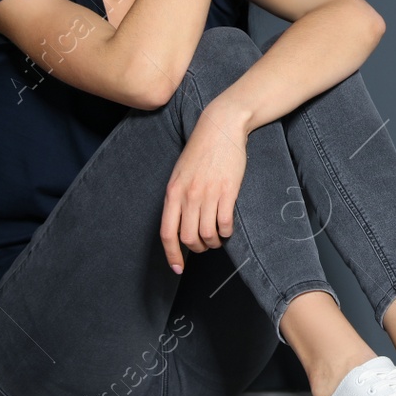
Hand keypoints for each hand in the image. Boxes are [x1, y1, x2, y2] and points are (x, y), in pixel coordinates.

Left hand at [159, 107, 247, 273]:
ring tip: (217, 238)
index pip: (167, 233)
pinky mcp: (227, 191)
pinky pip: (225, 223)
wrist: (220, 127)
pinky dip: (226, 232)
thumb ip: (177, 198)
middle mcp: (187, 196)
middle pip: (188, 238)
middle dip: (198, 249)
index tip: (178, 268)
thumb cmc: (201, 151)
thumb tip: (178, 223)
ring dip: (214, 242)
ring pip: (207, 234)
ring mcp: (208, 194)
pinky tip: (227, 228)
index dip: (172, 254)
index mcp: (172, 193)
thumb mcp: (180, 174)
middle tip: (205, 246)